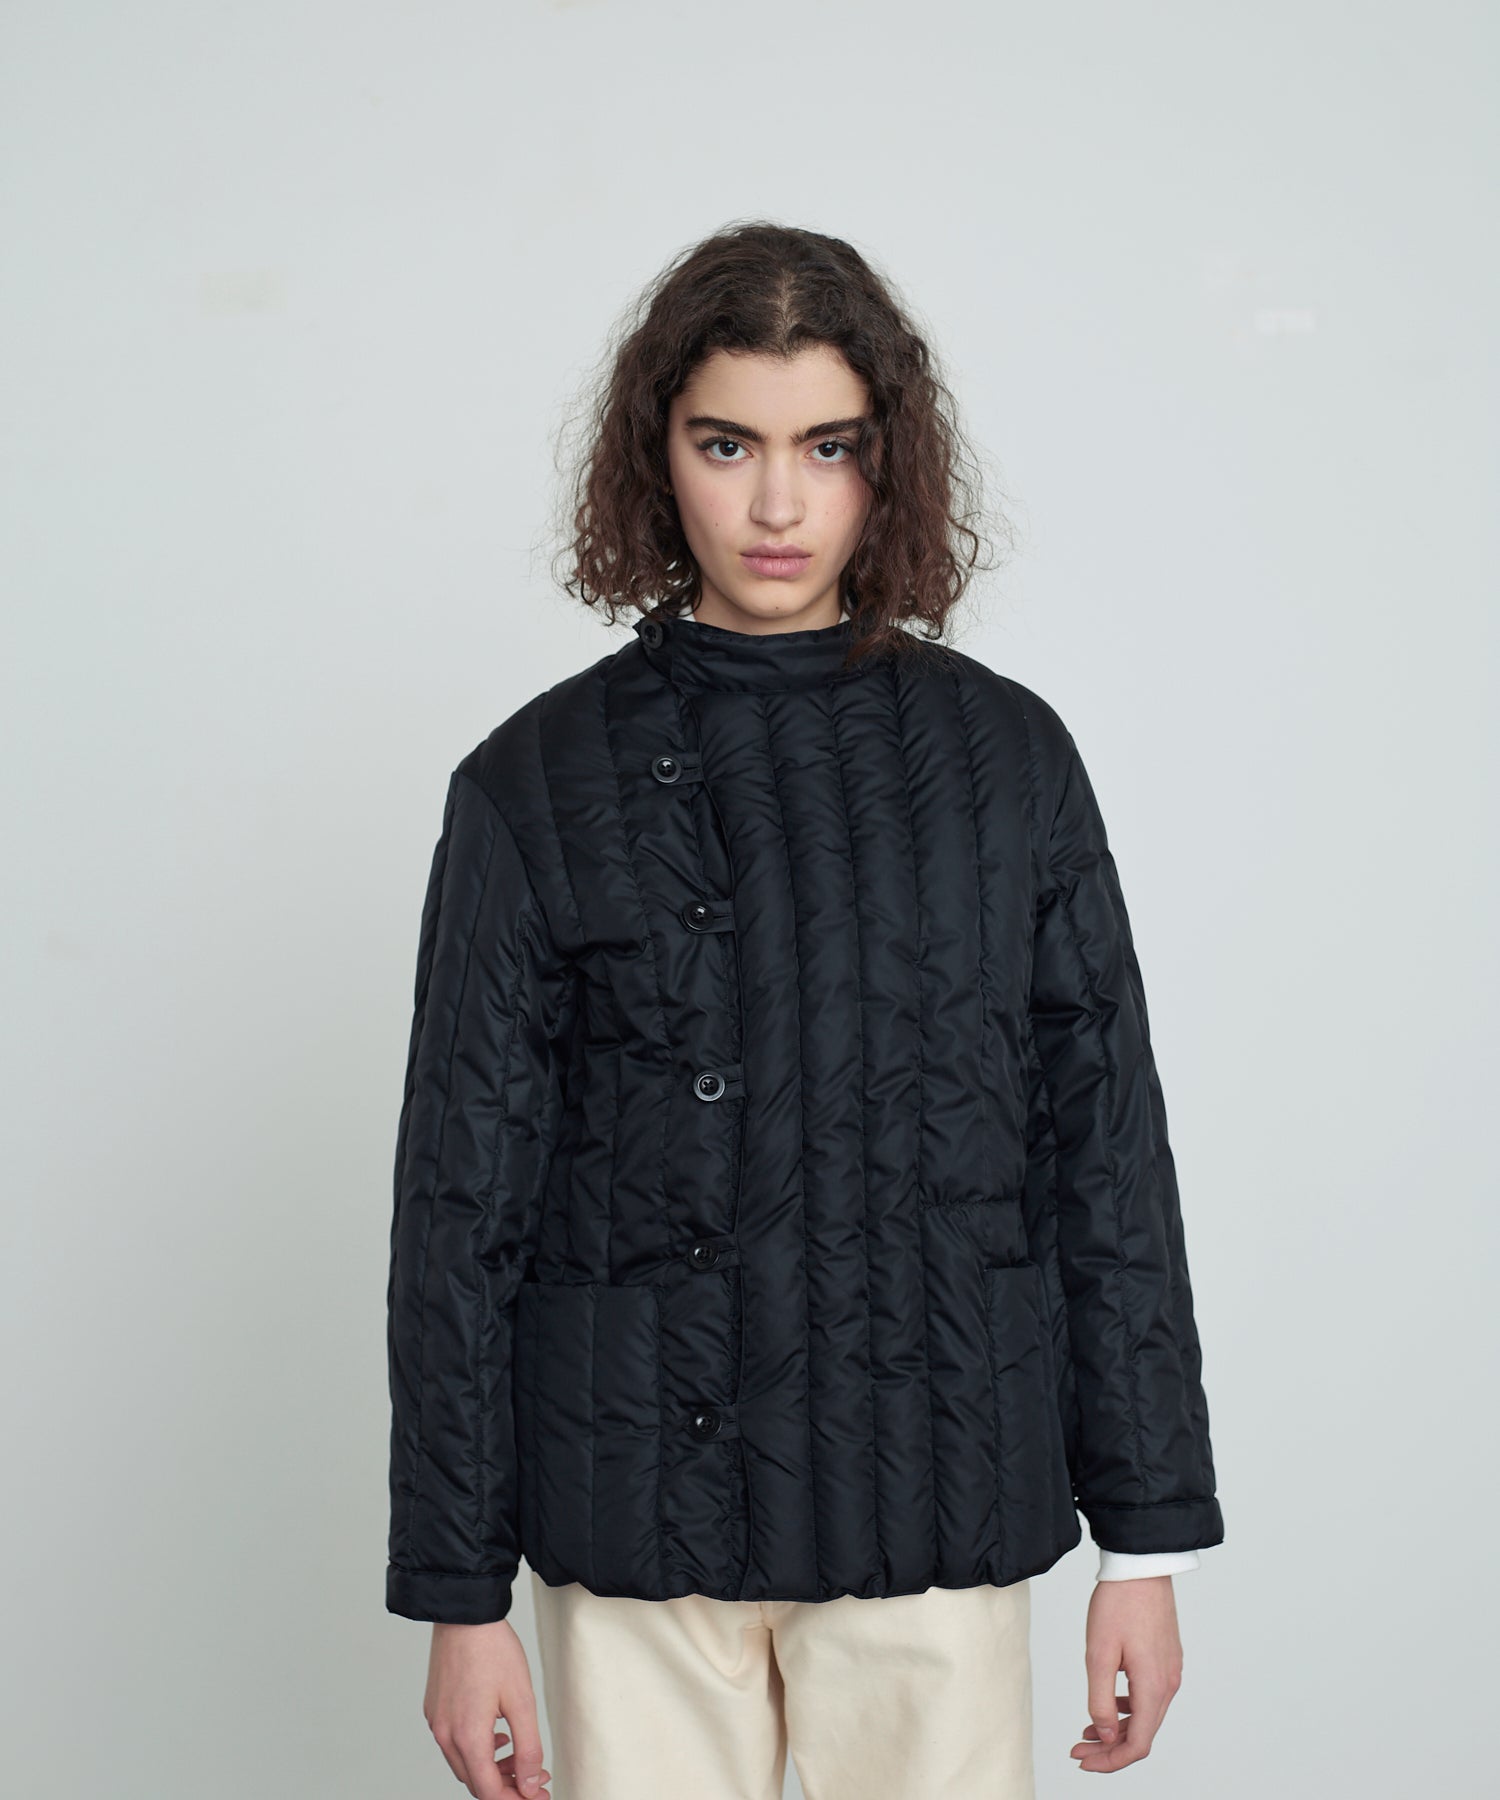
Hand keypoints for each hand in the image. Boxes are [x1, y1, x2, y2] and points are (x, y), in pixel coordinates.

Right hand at [424, 1619, 551, 1796]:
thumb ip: (528, 1748)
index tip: (540, 1795)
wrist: (465, 1614)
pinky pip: (454, 1745)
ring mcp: (437, 1722)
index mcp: (466, 1738)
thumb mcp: (522, 1700)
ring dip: (491, 1770)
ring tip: (518, 1755)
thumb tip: (532, 1784)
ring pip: (464, 1765)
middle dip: (507, 1786)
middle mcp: (446, 1736)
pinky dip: (476, 1750)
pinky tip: (497, 1735)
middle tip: (536, 1778)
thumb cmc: (494, 1651)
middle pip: (475, 1783)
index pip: (489, 1792)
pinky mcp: (434, 1709)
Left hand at [1071, 1575, 1183, 1772]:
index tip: (1083, 1760)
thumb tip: (1107, 1735)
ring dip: (1118, 1729)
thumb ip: (1101, 1699)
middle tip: (1079, 1748)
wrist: (1141, 1566)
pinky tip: (1107, 1704)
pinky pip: (1149, 1696)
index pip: (1138, 1745)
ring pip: (1146, 1716)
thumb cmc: (1118, 1603)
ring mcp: (1170, 1671)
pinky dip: (1127, 1709)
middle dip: (1110, 1748)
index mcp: (1153, 1686)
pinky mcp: (1166, 1658)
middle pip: (1143, 1734)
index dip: (1110, 1760)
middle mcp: (1168, 1684)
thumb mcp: (1099, 1653)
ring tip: (1087, 1729)